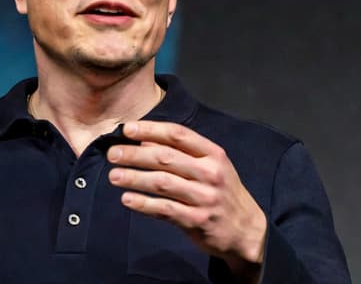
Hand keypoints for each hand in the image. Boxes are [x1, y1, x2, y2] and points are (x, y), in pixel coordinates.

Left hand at [107, 120, 266, 277]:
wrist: (248, 231)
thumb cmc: (223, 193)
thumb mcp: (212, 166)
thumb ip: (183, 152)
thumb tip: (145, 140)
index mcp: (214, 154)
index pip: (178, 135)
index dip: (150, 129)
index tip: (127, 129)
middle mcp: (210, 173)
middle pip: (166, 158)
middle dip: (135, 154)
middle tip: (112, 153)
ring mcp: (204, 198)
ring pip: (162, 183)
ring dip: (134, 178)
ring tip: (113, 175)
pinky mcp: (197, 221)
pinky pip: (164, 210)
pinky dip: (143, 204)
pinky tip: (127, 199)